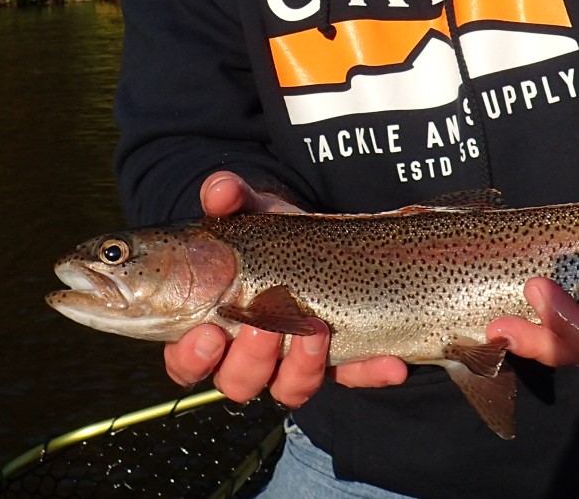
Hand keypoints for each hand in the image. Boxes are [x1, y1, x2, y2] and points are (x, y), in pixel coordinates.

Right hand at [162, 171, 407, 405]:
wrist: (321, 239)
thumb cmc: (269, 233)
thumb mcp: (252, 211)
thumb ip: (231, 199)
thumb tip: (219, 189)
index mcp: (210, 327)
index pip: (187, 362)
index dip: (191, 357)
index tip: (208, 332)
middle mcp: (248, 356)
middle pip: (238, 382)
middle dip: (250, 359)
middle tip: (264, 324)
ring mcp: (295, 363)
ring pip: (290, 389)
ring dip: (302, 368)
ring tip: (317, 331)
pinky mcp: (340, 363)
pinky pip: (354, 378)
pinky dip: (371, 372)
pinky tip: (391, 364)